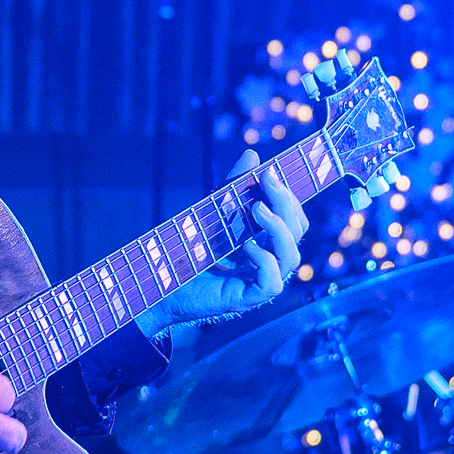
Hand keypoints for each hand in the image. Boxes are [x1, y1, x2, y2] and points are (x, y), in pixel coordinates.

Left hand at [137, 151, 307, 333]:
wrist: (156, 280)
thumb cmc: (185, 249)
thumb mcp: (213, 211)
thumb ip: (233, 187)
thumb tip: (253, 154)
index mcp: (264, 242)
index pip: (293, 220)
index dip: (289, 197)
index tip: (271, 174)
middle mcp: (267, 262)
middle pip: (296, 234)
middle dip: (287, 205)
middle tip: (268, 184)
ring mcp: (257, 282)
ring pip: (290, 258)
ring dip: (279, 229)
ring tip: (257, 210)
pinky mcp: (245, 299)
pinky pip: (272, 284)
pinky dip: (265, 262)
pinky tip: (248, 246)